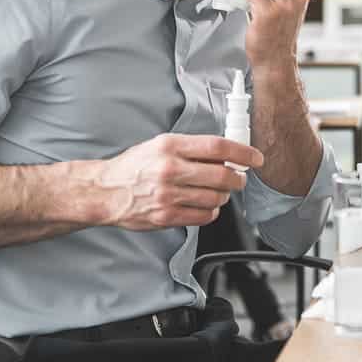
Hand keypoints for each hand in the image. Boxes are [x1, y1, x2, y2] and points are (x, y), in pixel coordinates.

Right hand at [90, 134, 262, 230]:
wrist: (106, 191)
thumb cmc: (135, 166)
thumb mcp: (161, 145)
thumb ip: (192, 148)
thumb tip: (227, 154)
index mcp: (170, 146)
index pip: (218, 147)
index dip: (243, 152)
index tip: (256, 158)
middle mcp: (170, 169)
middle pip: (222, 175)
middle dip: (238, 179)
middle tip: (239, 179)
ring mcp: (168, 194)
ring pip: (216, 198)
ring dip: (224, 196)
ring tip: (216, 192)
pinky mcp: (166, 216)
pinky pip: (203, 217)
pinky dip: (211, 212)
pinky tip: (204, 206)